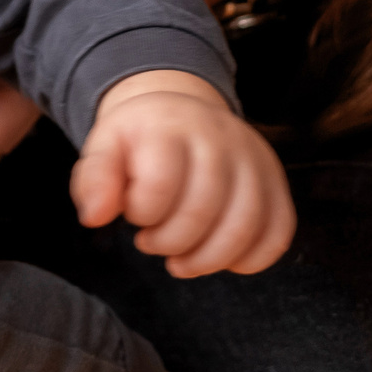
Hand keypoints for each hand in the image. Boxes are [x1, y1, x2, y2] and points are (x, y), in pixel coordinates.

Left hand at [71, 71, 294, 277]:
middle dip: (170, 243)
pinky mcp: (276, 183)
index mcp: (171, 126)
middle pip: (202, 210)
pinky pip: (278, 233)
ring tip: (182, 259)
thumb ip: (93, 180)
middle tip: (152, 242)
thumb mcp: (105, 148)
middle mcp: (220, 137)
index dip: (142, 214)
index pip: (159, 185)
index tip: (135, 215)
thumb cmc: (140, 140)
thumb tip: (94, 217)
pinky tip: (221, 258)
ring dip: (207, 259)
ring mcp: (254, 160)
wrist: (182, 112)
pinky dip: (250, 259)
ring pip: (244, 226)